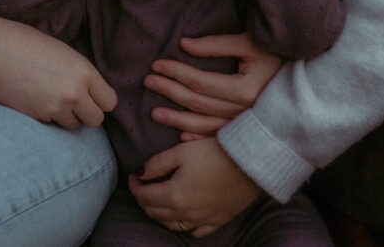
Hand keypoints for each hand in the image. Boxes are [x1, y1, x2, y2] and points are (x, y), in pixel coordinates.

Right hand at [0, 11, 116, 128]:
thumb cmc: (24, 43)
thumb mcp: (62, 52)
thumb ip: (79, 73)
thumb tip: (89, 91)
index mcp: (84, 71)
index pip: (109, 101)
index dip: (100, 100)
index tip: (90, 97)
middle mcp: (74, 93)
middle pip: (96, 119)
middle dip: (86, 114)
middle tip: (71, 103)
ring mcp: (55, 108)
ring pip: (73, 126)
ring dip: (65, 118)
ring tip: (49, 99)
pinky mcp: (36, 118)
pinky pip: (52, 126)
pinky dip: (47, 118)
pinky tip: (35, 100)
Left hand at [129, 138, 261, 237]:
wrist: (250, 162)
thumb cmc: (215, 153)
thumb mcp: (181, 151)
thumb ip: (157, 164)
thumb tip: (140, 173)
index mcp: (174, 195)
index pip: (144, 196)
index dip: (134, 186)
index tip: (133, 176)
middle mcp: (186, 213)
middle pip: (155, 212)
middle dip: (144, 199)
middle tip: (142, 186)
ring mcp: (203, 219)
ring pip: (172, 225)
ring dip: (160, 214)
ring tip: (158, 200)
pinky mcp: (218, 220)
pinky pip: (196, 231)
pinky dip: (184, 225)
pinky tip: (183, 217)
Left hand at [144, 33, 283, 139]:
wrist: (310, 80)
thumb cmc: (279, 55)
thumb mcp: (249, 43)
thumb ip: (216, 45)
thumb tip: (184, 45)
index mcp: (244, 90)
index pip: (199, 81)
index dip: (175, 71)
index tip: (156, 64)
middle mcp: (244, 112)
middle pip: (197, 103)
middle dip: (169, 91)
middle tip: (148, 81)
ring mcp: (246, 124)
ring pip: (203, 124)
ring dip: (177, 119)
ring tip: (155, 113)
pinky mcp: (249, 131)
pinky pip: (218, 139)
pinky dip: (198, 138)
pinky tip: (181, 137)